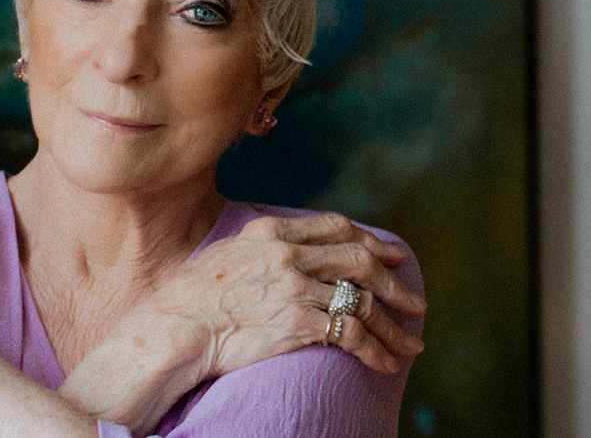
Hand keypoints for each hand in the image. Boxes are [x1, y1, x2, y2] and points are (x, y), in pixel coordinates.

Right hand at [151, 213, 424, 379]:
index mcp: (271, 233)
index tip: (389, 255)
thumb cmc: (190, 298)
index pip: (335, 227)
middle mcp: (288, 255)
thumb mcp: (226, 253)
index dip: (368, 240)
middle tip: (415, 302)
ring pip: (363, 302)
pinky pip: (352, 335)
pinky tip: (385, 364)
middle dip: (395, 283)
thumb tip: (284, 253)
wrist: (175, 327)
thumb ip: (260, 248)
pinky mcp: (298, 324)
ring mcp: (295, 288)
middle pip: (359, 260)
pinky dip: (376, 352)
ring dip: (394, 328)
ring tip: (409, 346)